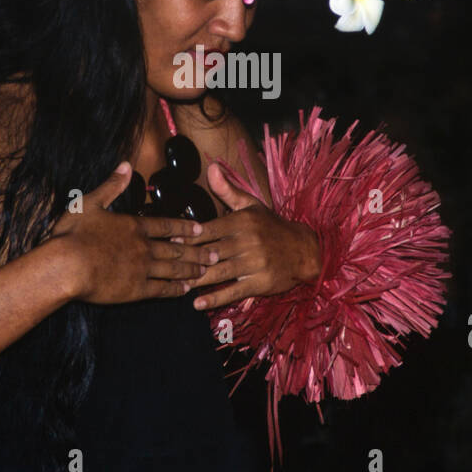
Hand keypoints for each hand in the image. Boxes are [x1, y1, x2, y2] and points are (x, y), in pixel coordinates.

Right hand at [50, 162, 215, 304]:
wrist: (65, 267)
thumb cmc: (73, 234)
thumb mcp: (89, 203)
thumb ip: (111, 185)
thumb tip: (125, 164)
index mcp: (134, 226)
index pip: (167, 225)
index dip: (185, 227)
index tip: (200, 229)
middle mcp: (144, 247)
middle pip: (177, 248)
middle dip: (198, 251)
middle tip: (216, 254)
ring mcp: (142, 270)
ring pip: (174, 269)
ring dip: (191, 270)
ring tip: (206, 271)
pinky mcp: (135, 290)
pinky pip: (161, 289)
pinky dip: (175, 289)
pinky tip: (185, 291)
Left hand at [179, 161, 321, 310]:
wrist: (304, 250)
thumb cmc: (272, 227)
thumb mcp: (252, 205)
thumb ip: (228, 190)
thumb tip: (211, 168)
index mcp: (243, 222)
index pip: (209, 229)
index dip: (189, 236)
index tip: (171, 242)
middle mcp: (248, 241)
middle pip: (212, 252)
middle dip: (189, 260)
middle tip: (167, 267)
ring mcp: (255, 263)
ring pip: (220, 273)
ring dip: (197, 280)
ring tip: (177, 286)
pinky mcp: (261, 282)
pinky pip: (234, 292)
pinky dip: (215, 299)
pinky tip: (198, 304)